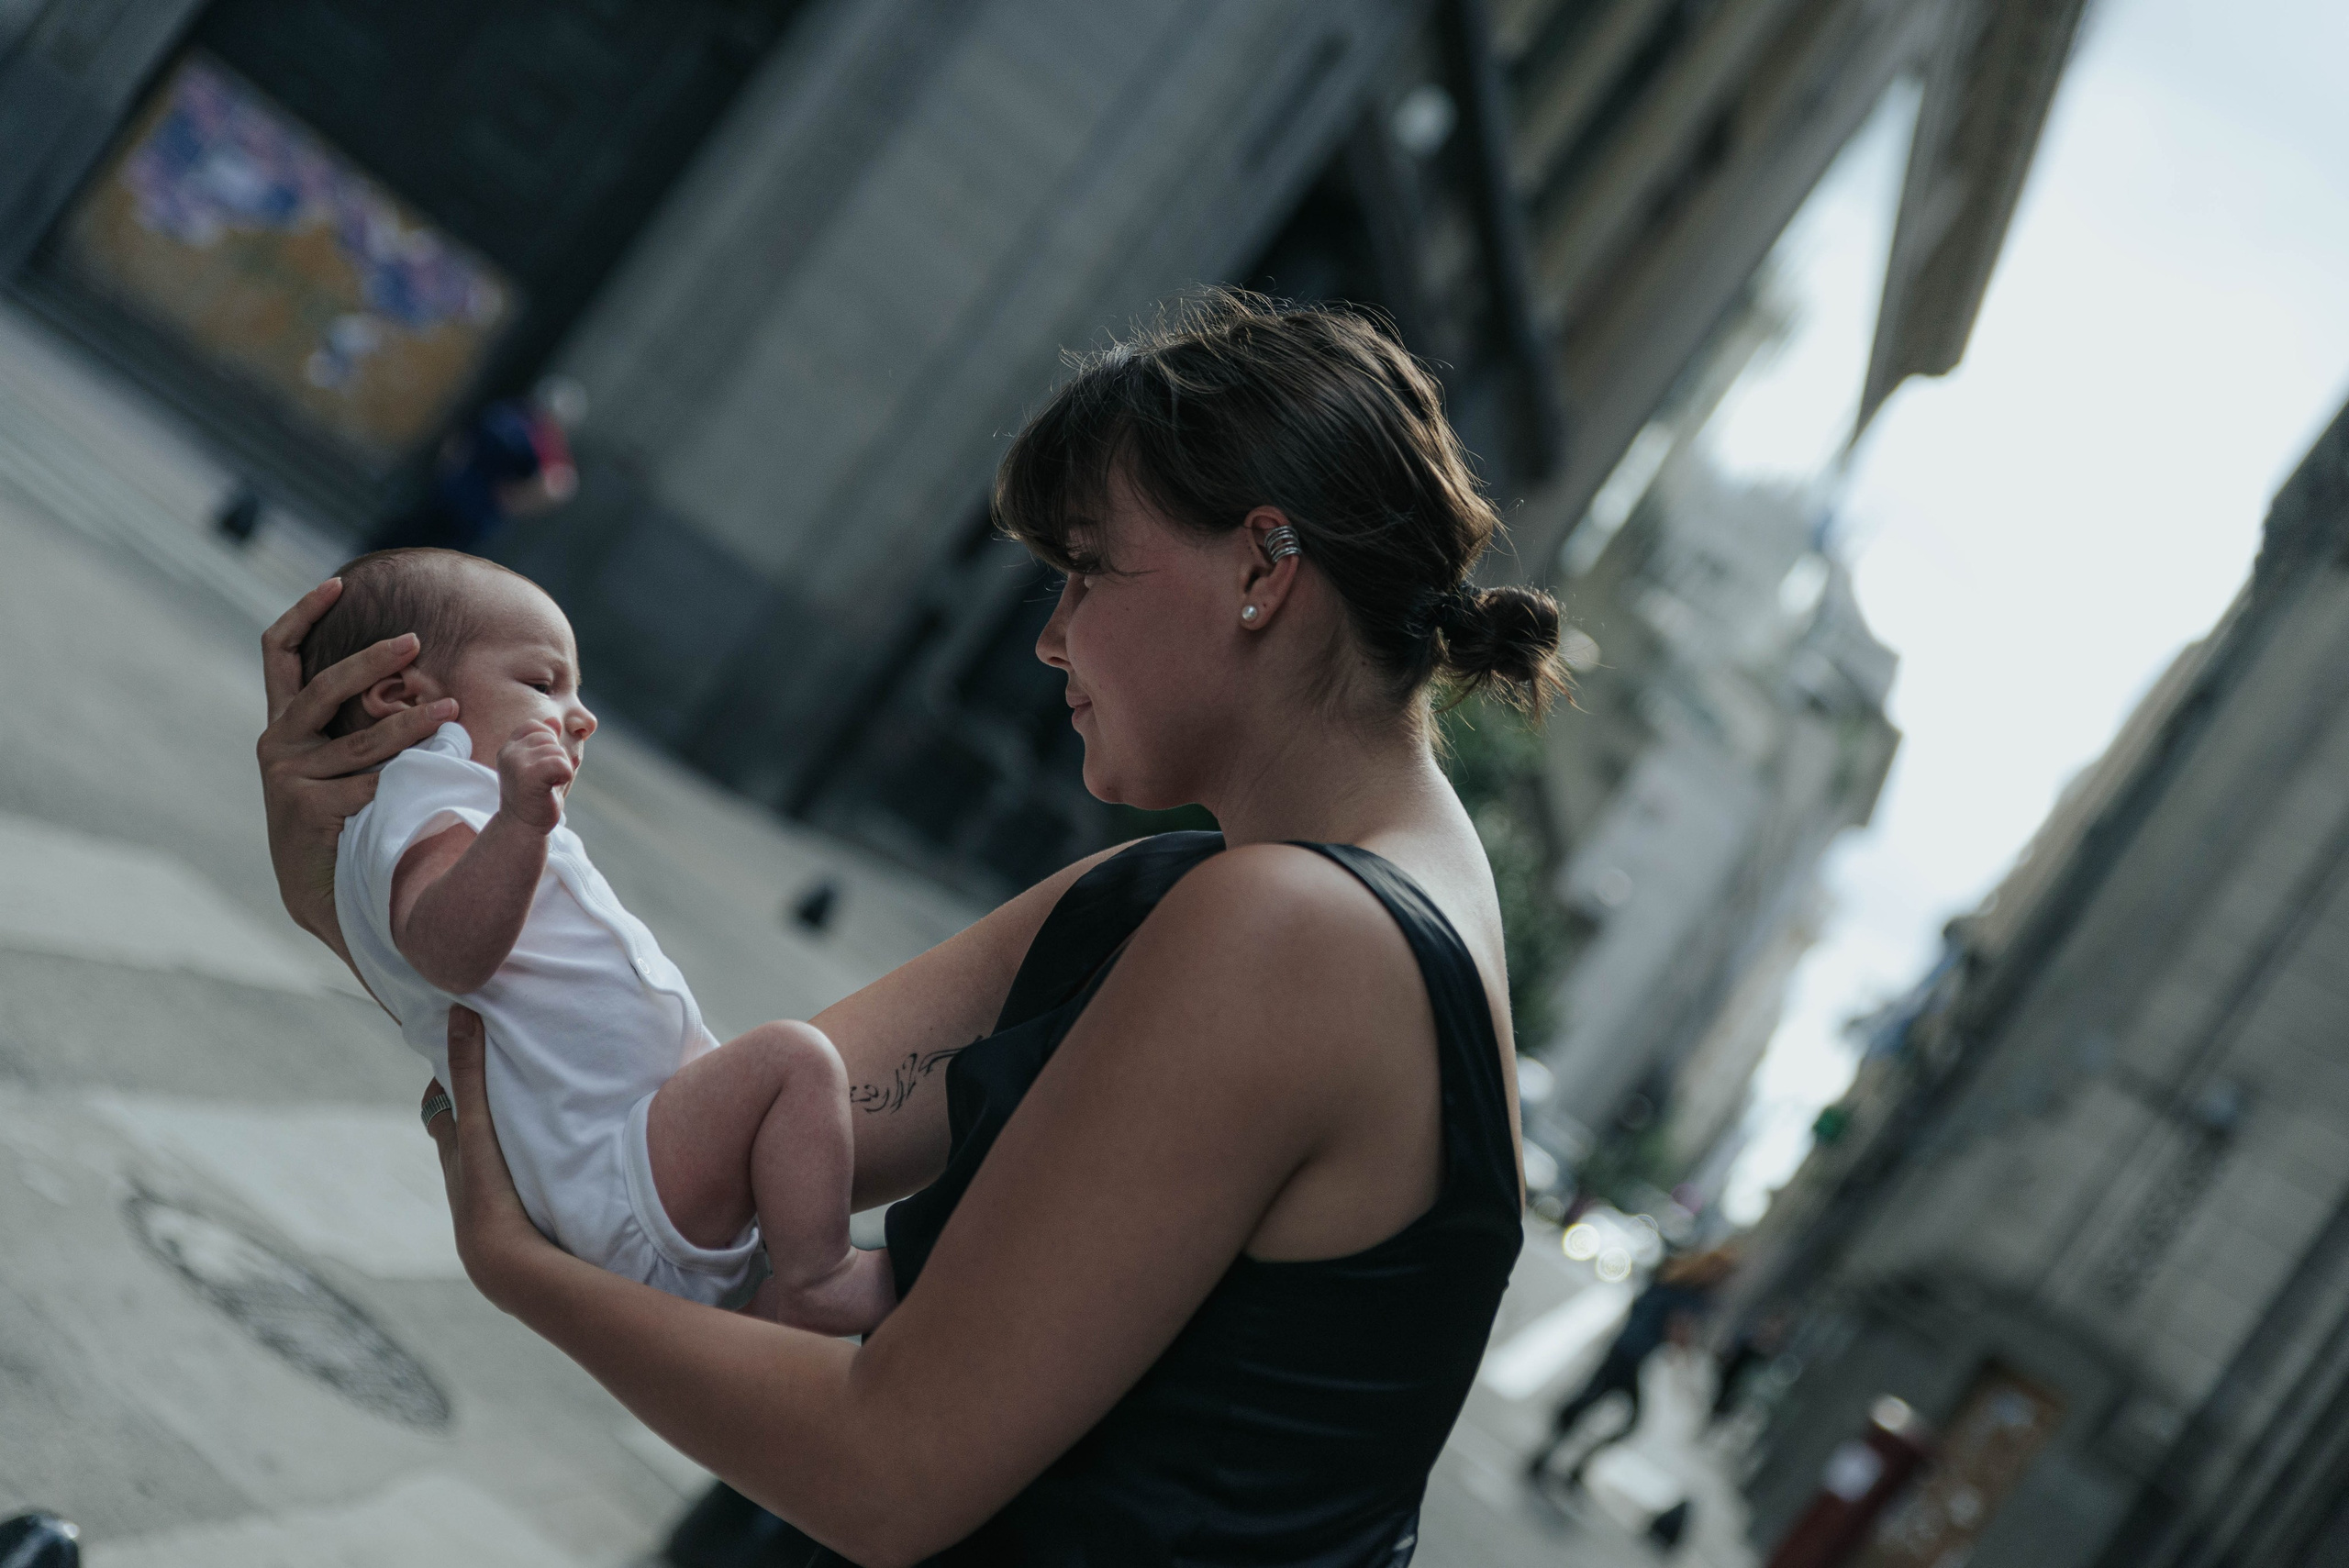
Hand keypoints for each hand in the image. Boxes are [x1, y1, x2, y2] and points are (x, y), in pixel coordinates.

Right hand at [259, 580, 457, 954]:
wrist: (326, 889)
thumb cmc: (347, 816)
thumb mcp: (349, 760)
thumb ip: (364, 720)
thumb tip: (417, 669)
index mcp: (287, 723)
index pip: (278, 653)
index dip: (302, 614)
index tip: (336, 584)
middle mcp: (279, 742)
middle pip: (325, 687)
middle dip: (371, 660)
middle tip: (415, 641)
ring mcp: (288, 775)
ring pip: (363, 741)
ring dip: (412, 726)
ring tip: (451, 711)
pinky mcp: (304, 807)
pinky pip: (370, 785)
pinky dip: (403, 784)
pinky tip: (428, 789)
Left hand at [423, 1008, 550, 1307]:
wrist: (509, 1267)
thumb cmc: (488, 1192)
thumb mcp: (477, 1125)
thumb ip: (471, 1073)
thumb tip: (461, 1012)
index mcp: (454, 1152)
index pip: (441, 1107)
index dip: (450, 1078)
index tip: (469, 1049)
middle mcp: (466, 1178)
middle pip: (466, 1132)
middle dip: (482, 1105)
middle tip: (509, 1074)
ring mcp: (493, 1201)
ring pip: (494, 1159)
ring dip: (509, 1137)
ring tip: (539, 1113)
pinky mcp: (518, 1219)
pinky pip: (519, 1182)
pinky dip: (528, 1164)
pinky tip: (556, 1160)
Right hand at [497, 721, 573, 831]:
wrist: (523, 826)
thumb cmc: (534, 796)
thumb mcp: (539, 764)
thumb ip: (546, 741)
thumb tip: (553, 719)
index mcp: (509, 747)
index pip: (537, 726)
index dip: (549, 743)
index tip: (542, 767)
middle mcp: (509, 752)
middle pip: (550, 738)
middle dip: (557, 758)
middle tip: (545, 780)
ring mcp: (515, 763)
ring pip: (557, 751)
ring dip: (561, 769)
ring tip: (547, 785)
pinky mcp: (527, 777)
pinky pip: (560, 763)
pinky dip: (565, 775)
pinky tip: (553, 787)